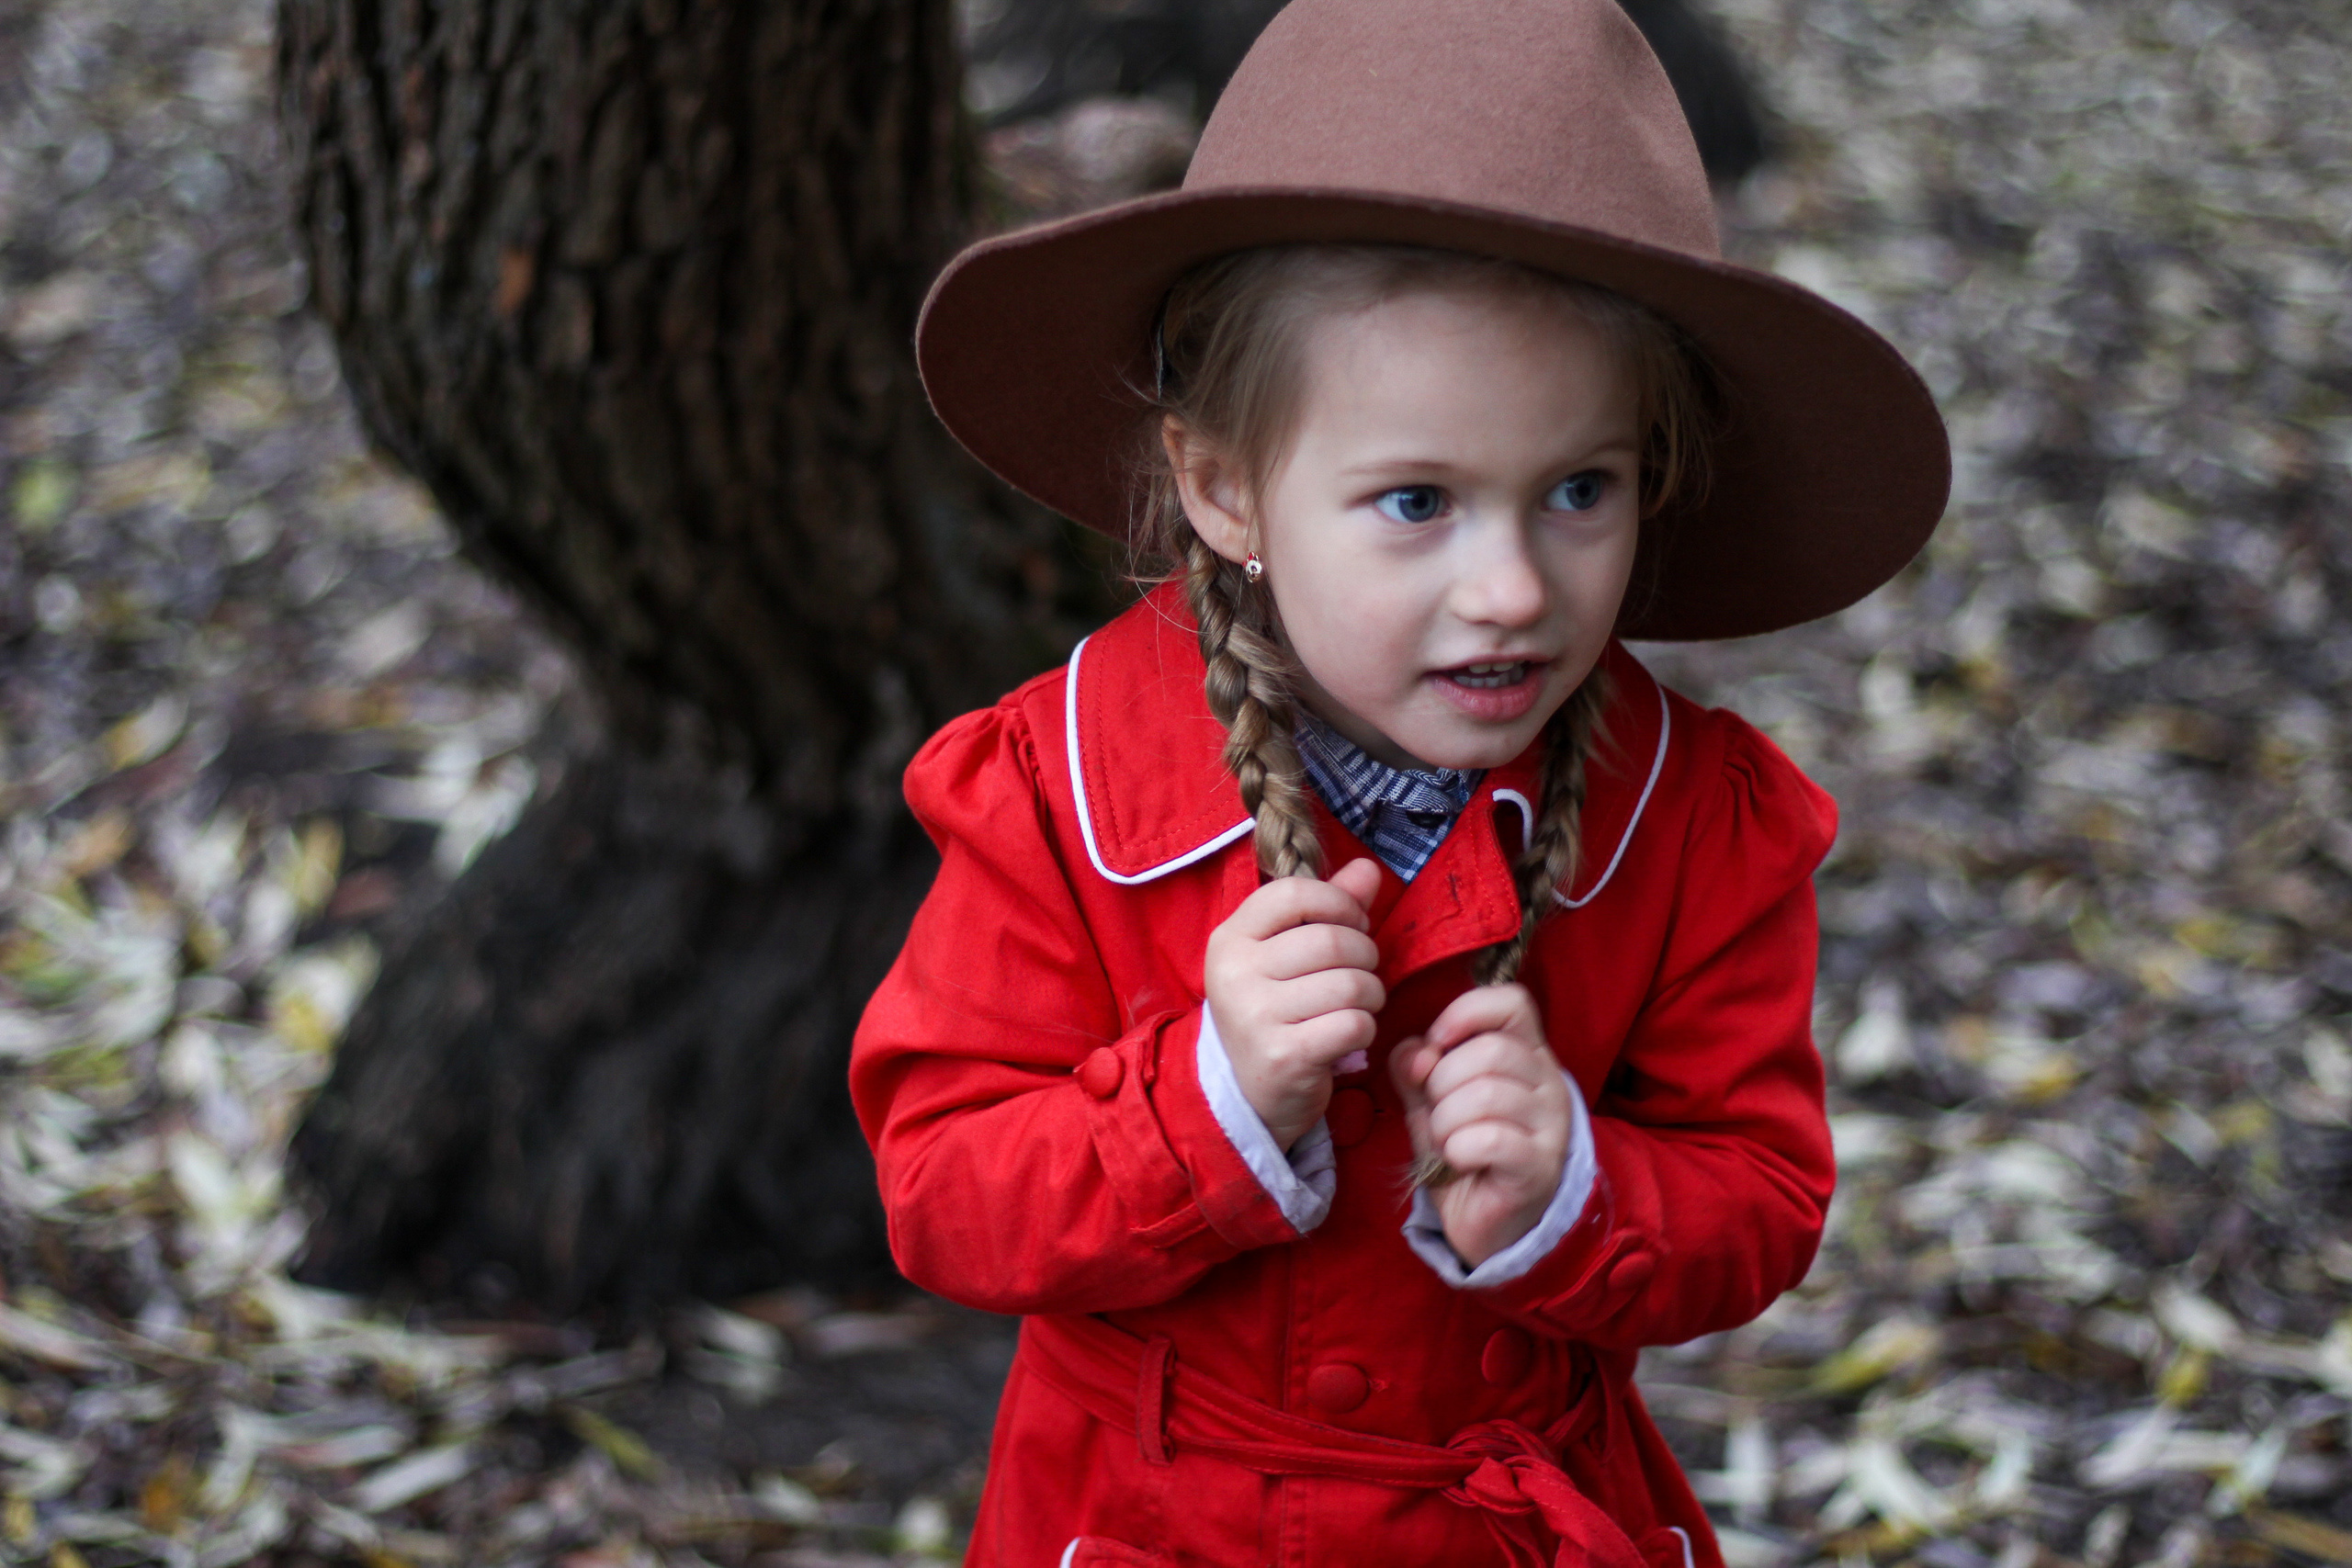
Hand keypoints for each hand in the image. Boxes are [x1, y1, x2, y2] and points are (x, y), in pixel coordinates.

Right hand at [1203, 858, 1385, 1149]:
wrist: (1244, 1093)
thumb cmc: (1274, 1011)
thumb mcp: (1286, 955)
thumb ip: (1328, 909)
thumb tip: (1368, 869)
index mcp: (1230, 938)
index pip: (1295, 892)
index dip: (1339, 903)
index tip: (1352, 924)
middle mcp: (1235, 973)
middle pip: (1333, 940)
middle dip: (1366, 955)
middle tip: (1361, 973)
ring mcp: (1255, 1016)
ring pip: (1351, 984)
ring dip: (1371, 995)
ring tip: (1359, 1005)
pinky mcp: (1283, 1056)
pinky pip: (1353, 1024)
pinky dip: (1365, 1029)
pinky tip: (1350, 1035)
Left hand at [1391, 984, 1570, 1267]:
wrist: (1490, 1223)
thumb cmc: (1464, 1150)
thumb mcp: (1432, 1100)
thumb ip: (1417, 1068)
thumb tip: (1414, 1052)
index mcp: (1526, 1053)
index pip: (1511, 1002)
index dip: (1465, 1013)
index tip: (1437, 1044)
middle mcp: (1548, 1082)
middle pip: (1490, 1051)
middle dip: (1442, 1081)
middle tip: (1437, 1113)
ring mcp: (1551, 1125)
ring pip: (1487, 1094)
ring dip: (1446, 1120)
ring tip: (1446, 1141)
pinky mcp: (1540, 1167)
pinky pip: (1491, 1139)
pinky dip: (1458, 1148)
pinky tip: (1458, 1161)